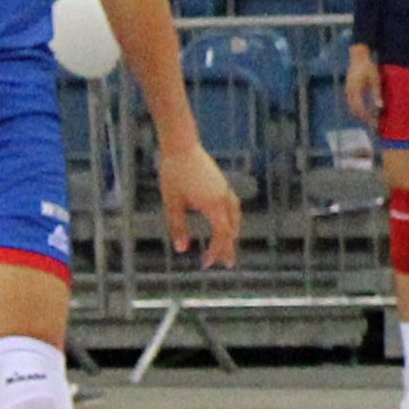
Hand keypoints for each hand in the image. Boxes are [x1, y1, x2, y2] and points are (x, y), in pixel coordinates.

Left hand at [160, 139, 241, 265]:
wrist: (181, 145)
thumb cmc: (173, 173)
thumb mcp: (172, 202)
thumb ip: (178, 226)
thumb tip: (182, 248)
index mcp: (213, 205)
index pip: (221, 234)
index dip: (216, 251)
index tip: (207, 264)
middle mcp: (223, 199)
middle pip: (232, 228)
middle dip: (228, 247)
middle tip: (226, 263)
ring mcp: (224, 190)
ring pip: (236, 217)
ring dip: (233, 233)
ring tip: (230, 243)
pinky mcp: (221, 183)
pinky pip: (233, 207)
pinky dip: (231, 219)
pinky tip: (224, 220)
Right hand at [344, 44, 381, 130]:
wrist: (359, 57)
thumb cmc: (369, 67)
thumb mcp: (375, 79)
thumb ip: (377, 93)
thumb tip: (380, 107)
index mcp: (356, 89)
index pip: (360, 108)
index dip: (367, 117)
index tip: (375, 122)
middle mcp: (349, 91)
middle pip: (354, 110)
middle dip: (364, 118)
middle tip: (374, 125)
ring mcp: (347, 90)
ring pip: (351, 107)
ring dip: (360, 115)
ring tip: (371, 120)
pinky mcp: (348, 89)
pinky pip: (351, 102)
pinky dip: (357, 109)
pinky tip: (365, 111)